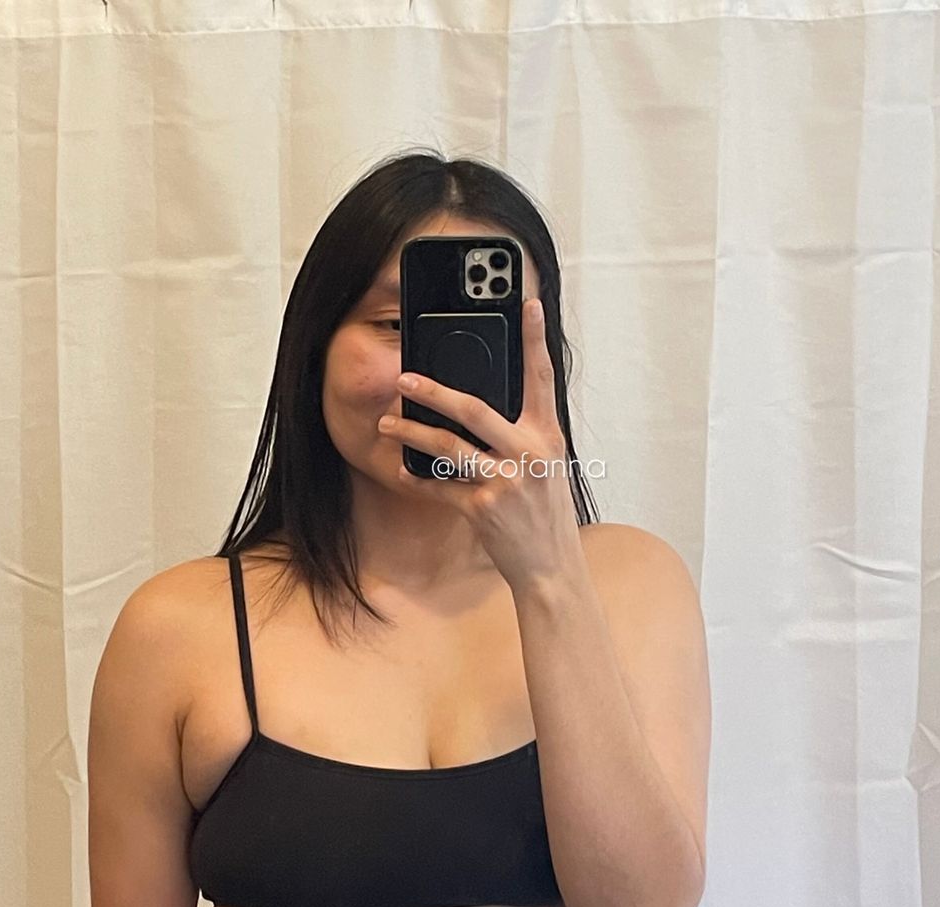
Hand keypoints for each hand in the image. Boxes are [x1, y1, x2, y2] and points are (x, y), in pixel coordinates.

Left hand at [377, 296, 580, 594]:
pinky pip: (441, 487)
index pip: (542, 379)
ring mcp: (505, 482)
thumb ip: (522, 438)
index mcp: (548, 438)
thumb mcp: (547, 470)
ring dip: (412, 432)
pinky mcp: (484, 509)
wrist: (552, 569)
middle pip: (475, 409)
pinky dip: (419, 478)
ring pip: (448, 446)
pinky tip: (402, 470)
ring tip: (387, 422)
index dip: (534, 340)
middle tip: (405, 376)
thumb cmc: (546, 518)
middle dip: (435, 390)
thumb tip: (482, 411)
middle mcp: (528, 454)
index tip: (527, 304)